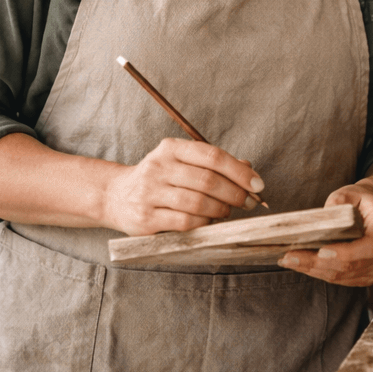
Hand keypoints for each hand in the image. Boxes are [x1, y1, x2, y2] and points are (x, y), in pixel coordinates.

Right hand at [101, 138, 264, 236]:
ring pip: (198, 202)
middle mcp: (159, 167)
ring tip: (227, 211)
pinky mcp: (146, 217)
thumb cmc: (157, 179)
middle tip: (247, 202)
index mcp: (171, 148)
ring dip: (221, 210)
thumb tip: (248, 168)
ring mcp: (150, 192)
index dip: (239, 171)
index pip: (212, 156)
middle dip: (235, 193)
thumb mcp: (181, 163)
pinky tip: (208, 221)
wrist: (115, 196)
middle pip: (208, 180)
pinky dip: (204, 223)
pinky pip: (185, 222)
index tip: (257, 184)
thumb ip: (212, 164)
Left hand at [279, 184, 372, 286]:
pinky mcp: (368, 275)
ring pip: (344, 276)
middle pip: (351, 265)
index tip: (319, 252)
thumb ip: (338, 201)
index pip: (369, 247)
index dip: (344, 253)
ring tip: (291, 260)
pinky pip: (343, 279)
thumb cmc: (362, 200)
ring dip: (315, 270)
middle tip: (290, 256)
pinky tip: (304, 265)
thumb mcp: (351, 192)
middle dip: (318, 263)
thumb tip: (322, 218)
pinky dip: (322, 273)